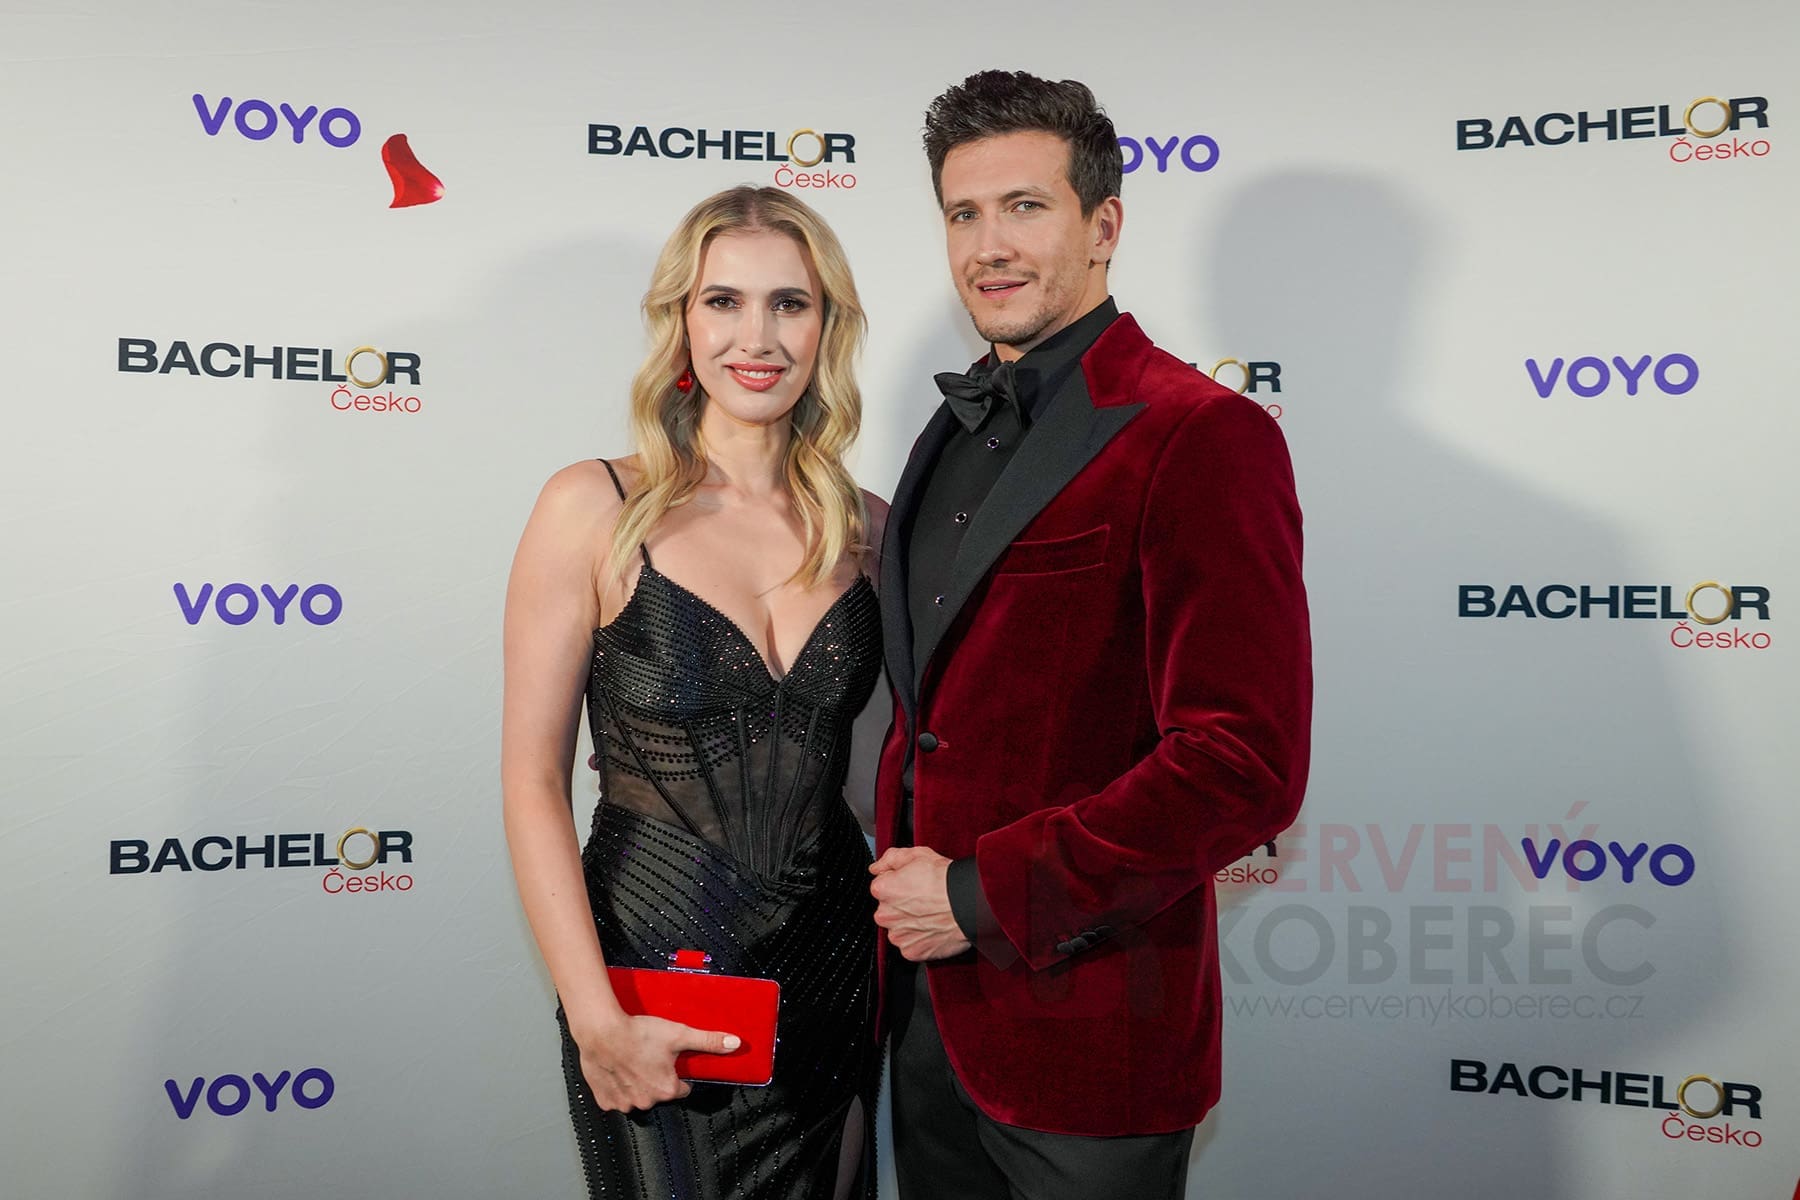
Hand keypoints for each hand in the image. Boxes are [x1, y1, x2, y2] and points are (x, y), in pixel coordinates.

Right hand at [569, 1010, 740, 1111]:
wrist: (602, 1031)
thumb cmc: (639, 1033)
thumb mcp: (679, 1034)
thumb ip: (708, 1041)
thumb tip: (734, 1044)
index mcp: (666, 1090)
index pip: (682, 1089)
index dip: (678, 1074)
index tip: (670, 1061)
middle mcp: (646, 1102)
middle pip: (658, 1093)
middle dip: (656, 1079)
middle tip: (650, 1057)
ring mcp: (624, 1103)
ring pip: (637, 1097)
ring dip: (636, 1084)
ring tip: (632, 1062)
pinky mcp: (605, 1100)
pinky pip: (615, 1099)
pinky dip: (617, 1088)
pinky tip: (617, 1070)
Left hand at [869, 846, 971, 961]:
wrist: (970, 905)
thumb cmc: (946, 880)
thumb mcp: (918, 854)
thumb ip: (890, 859)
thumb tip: (876, 867)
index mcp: (883, 890)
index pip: (881, 886)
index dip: (898, 883)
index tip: (913, 884)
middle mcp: (885, 914)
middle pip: (887, 910)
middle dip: (901, 906)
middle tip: (923, 899)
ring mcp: (898, 935)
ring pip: (898, 929)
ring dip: (909, 924)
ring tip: (930, 914)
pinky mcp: (911, 951)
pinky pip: (910, 945)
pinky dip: (920, 939)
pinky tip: (933, 927)